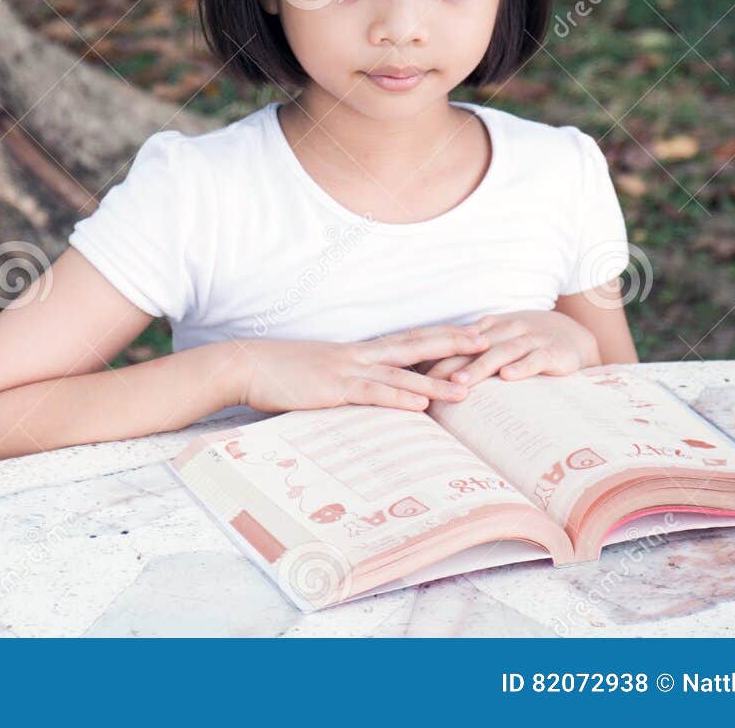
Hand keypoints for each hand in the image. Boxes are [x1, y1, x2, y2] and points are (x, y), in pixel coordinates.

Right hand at [229, 324, 488, 414]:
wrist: (246, 366)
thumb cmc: (281, 372)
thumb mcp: (321, 373)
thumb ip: (349, 380)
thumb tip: (369, 392)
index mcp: (358, 352)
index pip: (408, 340)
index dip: (441, 335)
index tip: (472, 332)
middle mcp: (359, 355)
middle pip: (415, 345)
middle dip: (452, 343)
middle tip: (487, 340)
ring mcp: (347, 370)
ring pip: (401, 373)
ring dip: (436, 380)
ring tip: (468, 386)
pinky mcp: (333, 388)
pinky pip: (372, 392)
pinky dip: (398, 396)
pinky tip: (420, 402)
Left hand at [423, 310, 597, 387]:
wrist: (575, 336)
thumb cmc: (528, 342)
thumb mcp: (499, 340)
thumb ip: (470, 352)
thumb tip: (429, 369)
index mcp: (491, 327)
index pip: (460, 340)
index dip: (438, 354)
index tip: (416, 372)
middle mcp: (509, 330)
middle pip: (475, 347)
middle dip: (451, 363)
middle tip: (430, 380)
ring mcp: (531, 339)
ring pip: (502, 352)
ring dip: (480, 367)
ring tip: (461, 382)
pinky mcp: (553, 352)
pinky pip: (536, 359)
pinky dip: (522, 367)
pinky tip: (508, 377)